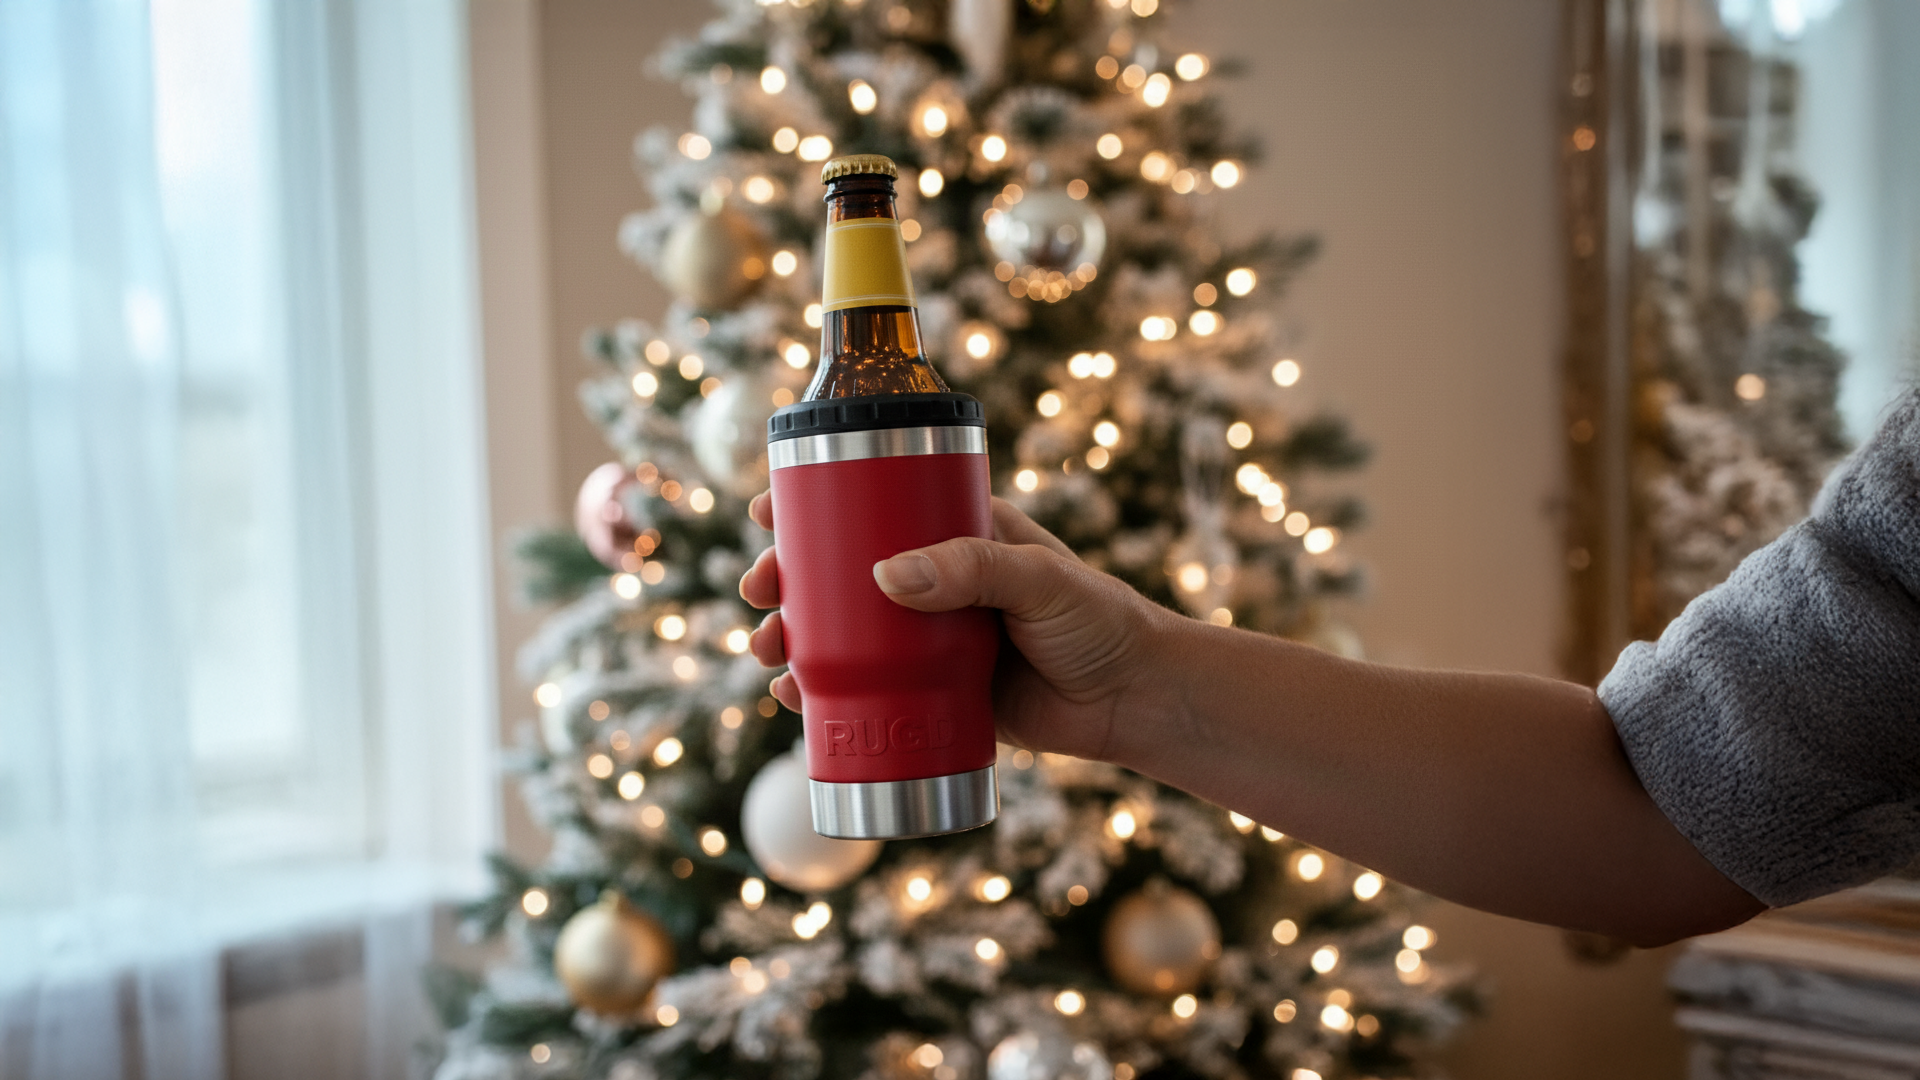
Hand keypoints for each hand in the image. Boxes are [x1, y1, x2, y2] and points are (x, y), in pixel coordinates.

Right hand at [738, 491, 1172, 761]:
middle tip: (759, 593)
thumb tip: (882, 577)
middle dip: (788, 581)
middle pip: (842, 573)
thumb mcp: (1038, 579)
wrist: (1135, 700)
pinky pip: (868, 689)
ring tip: (769, 654)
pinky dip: (824, 692)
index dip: (814, 505)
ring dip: (796, 638)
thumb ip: (969, 570)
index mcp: (958, 534)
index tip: (767, 510)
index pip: (874, 505)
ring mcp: (931, 639)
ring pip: (845, 632)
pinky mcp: (936, 693)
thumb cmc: (1099, 621)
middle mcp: (936, 582)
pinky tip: (794, 700)